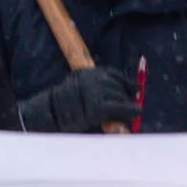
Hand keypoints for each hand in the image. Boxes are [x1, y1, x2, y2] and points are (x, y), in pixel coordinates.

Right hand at [21, 67, 137, 134]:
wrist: (51, 114)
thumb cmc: (61, 104)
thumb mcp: (75, 85)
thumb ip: (92, 86)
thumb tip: (117, 93)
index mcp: (88, 72)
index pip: (112, 73)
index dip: (125, 81)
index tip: (134, 88)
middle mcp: (93, 79)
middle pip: (118, 85)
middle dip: (127, 95)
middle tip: (133, 103)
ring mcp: (96, 92)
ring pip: (120, 97)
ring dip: (128, 105)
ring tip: (133, 111)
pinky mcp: (99, 107)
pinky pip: (119, 108)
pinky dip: (130, 111)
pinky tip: (135, 113)